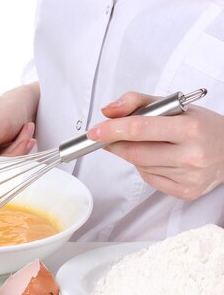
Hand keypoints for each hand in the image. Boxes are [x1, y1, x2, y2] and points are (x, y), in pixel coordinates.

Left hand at [87, 91, 223, 199]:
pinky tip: (160, 158)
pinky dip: (145, 168)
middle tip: (107, 137)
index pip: (140, 129)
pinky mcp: (186, 192)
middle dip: (115, 144)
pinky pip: (149, 179)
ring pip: (140, 166)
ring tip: (150, 144)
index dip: (112, 130)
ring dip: (133, 155)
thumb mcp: (173, 105)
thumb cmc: (200, 126)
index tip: (94, 131)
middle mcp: (192, 155)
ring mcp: (190, 177)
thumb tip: (107, 111)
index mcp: (190, 128)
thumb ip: (137, 102)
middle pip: (135, 153)